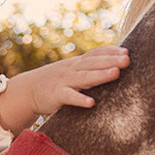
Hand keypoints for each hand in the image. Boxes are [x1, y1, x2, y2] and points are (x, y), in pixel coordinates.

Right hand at [0, 46, 129, 134]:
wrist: (27, 90)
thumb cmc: (56, 82)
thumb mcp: (71, 71)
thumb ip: (89, 68)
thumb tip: (113, 66)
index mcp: (77, 63)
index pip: (95, 53)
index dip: (110, 52)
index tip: (127, 51)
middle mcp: (72, 69)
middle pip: (93, 63)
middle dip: (111, 60)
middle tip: (127, 60)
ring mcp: (64, 81)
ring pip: (84, 77)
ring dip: (100, 75)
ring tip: (116, 73)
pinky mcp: (56, 95)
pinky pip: (69, 97)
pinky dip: (80, 99)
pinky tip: (91, 103)